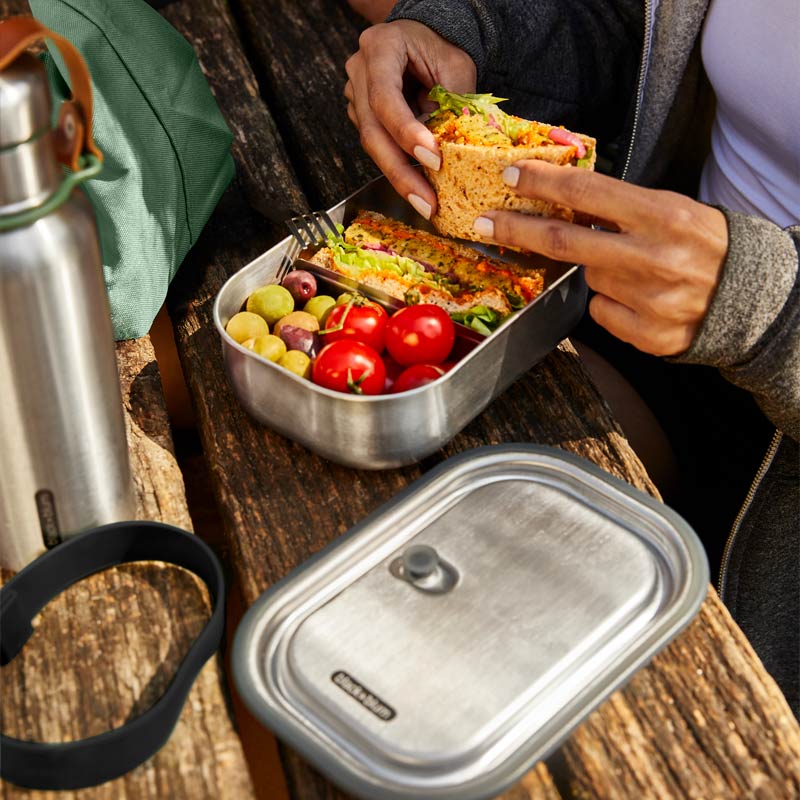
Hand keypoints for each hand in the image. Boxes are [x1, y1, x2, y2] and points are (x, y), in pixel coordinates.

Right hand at [344, 20, 475, 218]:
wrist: (424, 39)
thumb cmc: (440, 47)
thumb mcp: (456, 67)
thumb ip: (453, 104)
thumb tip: (453, 150)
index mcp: (380, 48)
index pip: (386, 98)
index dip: (407, 133)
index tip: (434, 160)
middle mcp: (359, 72)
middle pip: (373, 132)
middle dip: (401, 172)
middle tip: (426, 203)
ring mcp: (357, 96)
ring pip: (373, 145)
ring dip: (401, 177)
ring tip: (426, 203)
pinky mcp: (364, 117)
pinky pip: (380, 147)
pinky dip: (401, 168)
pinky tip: (420, 188)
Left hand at [474, 161, 727, 355]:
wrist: (752, 300)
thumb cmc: (705, 245)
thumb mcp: (672, 211)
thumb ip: (622, 208)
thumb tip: (563, 199)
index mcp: (662, 216)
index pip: (587, 194)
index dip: (542, 184)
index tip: (510, 176)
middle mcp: (652, 258)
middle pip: (564, 242)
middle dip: (516, 230)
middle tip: (484, 223)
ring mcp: (647, 300)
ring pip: (587, 279)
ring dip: (595, 270)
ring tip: (634, 269)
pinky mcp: (644, 335)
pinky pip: (601, 312)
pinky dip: (610, 302)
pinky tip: (640, 298)